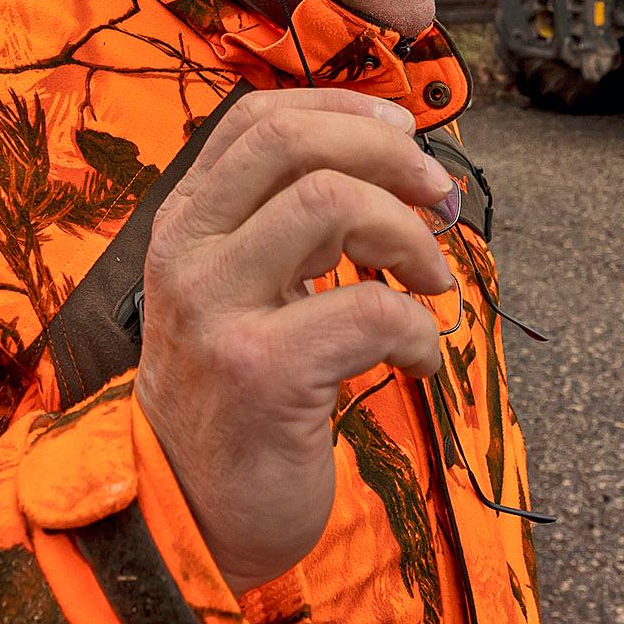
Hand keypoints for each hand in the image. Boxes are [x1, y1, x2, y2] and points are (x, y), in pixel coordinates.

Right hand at [133, 88, 456, 593]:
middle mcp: (188, 254)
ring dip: (409, 236)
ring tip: (431, 282)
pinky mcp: (261, 373)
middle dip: (389, 154)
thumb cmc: (234, 401)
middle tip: (439, 197)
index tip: (405, 130)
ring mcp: (217, 310)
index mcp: (184, 223)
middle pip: (292, 142)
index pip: (255, 118)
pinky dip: (419, 331)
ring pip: (332, 204)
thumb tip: (387, 162)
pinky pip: (370, 312)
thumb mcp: (237, 293)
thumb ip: (282, 228)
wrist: (192, 516)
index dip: (342, 107)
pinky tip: (419, 361)